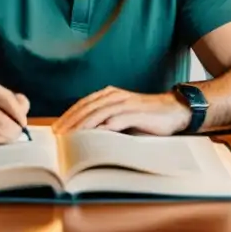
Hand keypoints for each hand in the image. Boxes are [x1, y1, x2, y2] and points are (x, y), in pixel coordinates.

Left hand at [52, 87, 189, 135]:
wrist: (174, 111)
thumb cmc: (148, 117)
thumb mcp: (124, 117)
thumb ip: (108, 122)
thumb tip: (87, 136)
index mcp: (110, 94)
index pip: (83, 104)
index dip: (68, 116)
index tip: (56, 128)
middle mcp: (115, 96)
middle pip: (86, 107)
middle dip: (69, 121)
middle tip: (57, 135)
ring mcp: (124, 103)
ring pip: (96, 112)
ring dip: (80, 125)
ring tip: (69, 137)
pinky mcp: (134, 113)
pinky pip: (114, 120)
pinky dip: (101, 128)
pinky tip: (91, 136)